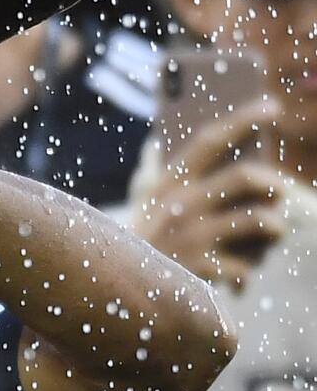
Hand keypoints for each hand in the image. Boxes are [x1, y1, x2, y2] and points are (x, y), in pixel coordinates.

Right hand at [134, 100, 284, 289]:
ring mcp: (193, 237)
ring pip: (260, 220)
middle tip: (278, 189)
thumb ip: (157, 170)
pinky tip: (238, 272)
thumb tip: (166, 142)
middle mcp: (182, 204)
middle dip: (273, 182)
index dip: (243, 119)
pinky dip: (248, 270)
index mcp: (169, 181)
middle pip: (246, 177)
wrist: (112, 284)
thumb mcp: (143, 199)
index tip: (271, 106)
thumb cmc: (137, 237)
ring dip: (275, 226)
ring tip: (272, 230)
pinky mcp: (201, 270)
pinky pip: (247, 266)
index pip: (211, 140)